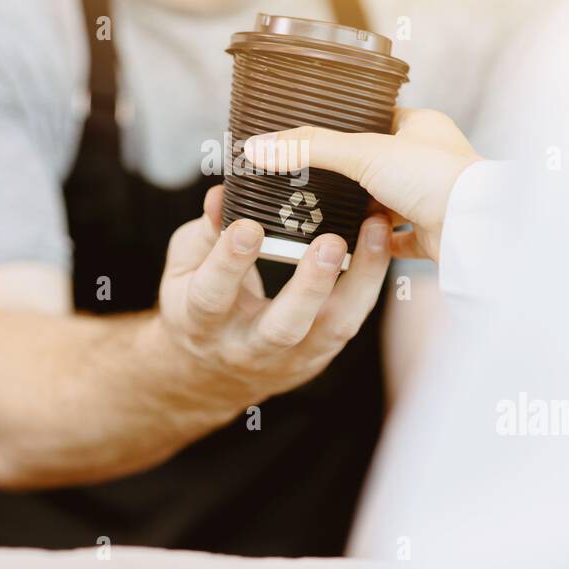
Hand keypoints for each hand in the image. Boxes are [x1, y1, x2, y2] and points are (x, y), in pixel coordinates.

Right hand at [155, 186, 392, 399]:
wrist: (213, 373)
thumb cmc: (198, 303)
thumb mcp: (186, 267)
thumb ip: (205, 231)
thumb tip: (220, 194)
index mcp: (200, 322)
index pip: (212, 295)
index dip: (228, 262)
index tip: (248, 226)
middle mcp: (246, 347)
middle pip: (282, 327)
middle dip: (309, 287)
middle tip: (330, 243)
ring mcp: (290, 357)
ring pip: (332, 326)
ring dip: (359, 280)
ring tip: (375, 229)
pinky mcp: (320, 354)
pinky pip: (351, 318)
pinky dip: (370, 279)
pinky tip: (382, 239)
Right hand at [243, 109, 480, 260]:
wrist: (473, 228)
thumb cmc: (435, 177)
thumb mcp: (363, 152)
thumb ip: (309, 148)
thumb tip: (258, 146)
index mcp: (421, 127)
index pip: (377, 119)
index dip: (347, 126)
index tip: (316, 136)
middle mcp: (430, 160)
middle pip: (379, 163)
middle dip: (349, 175)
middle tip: (310, 180)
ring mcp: (433, 198)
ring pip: (387, 201)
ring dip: (360, 209)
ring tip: (323, 212)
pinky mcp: (432, 233)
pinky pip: (398, 239)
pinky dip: (375, 242)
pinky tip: (352, 245)